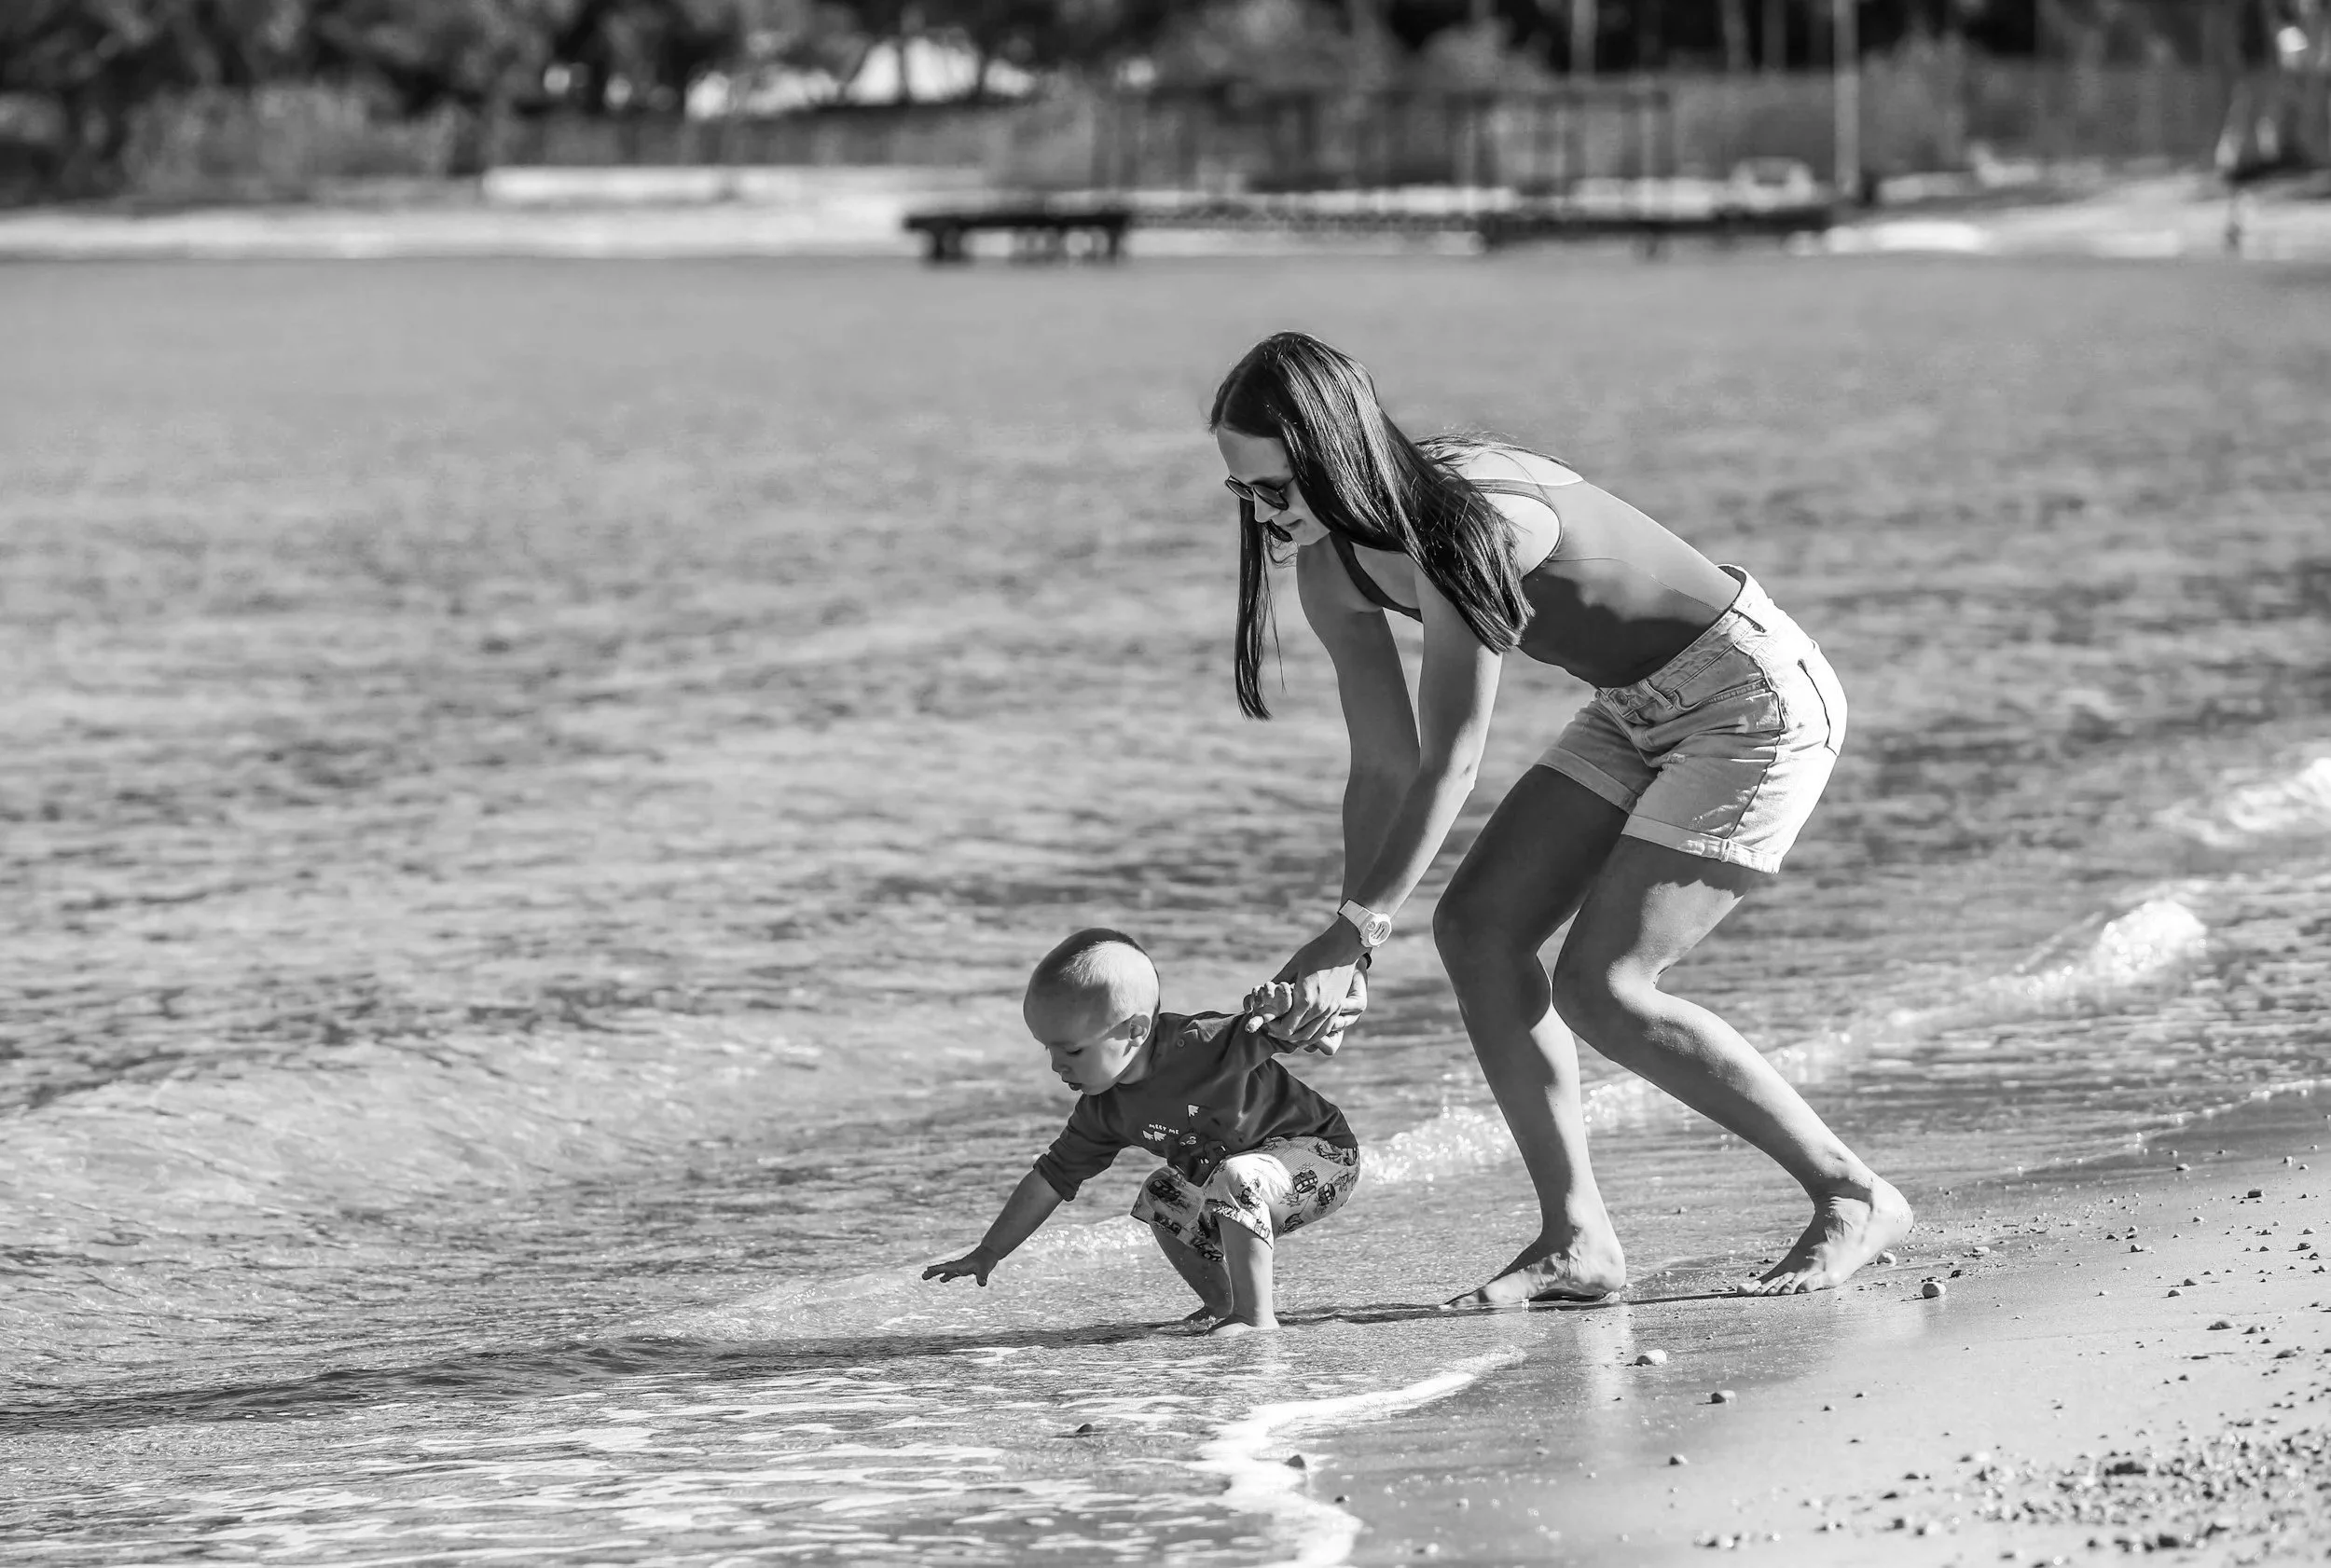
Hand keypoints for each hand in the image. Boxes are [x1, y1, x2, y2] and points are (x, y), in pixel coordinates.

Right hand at [922, 1249, 995, 1285]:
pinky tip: (942, 1279)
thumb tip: (982, 1284)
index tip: (927, 1270)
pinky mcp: (964, 1268)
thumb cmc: (987, 1260)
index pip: (946, 1268)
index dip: (937, 1269)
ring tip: (925, 1276)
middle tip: (922, 1276)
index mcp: (960, 1265)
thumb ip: (982, 1277)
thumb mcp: (985, 1269)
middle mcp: (958, 1265)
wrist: (990, 1251)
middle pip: (943, 1268)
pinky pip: (952, 1273)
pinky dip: (946, 1276)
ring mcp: (960, 1266)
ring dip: (936, 1273)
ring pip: (946, 1270)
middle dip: (933, 1272)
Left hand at [1244, 924, 1368, 1043]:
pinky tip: (1304, 1031)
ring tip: (1286, 1031)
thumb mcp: (1293, 966)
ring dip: (1297, 1037)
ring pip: (1312, 1036)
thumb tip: (1263, 994)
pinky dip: (1313, 1035)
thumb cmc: (1316, 952)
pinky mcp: (1338, 1008)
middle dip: (1283, 1034)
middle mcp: (1319, 1009)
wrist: (1343, 947)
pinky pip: (1325, 1030)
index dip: (1274, 1029)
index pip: (1286, 1028)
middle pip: (1297, 1035)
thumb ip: (1278, 983)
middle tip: (1273, 1028)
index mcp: (1305, 999)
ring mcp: (1331, 1010)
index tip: (1267, 1022)